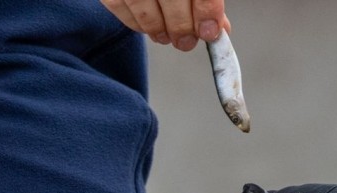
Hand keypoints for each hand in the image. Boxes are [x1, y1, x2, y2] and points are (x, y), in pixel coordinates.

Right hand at [100, 0, 231, 50]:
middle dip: (181, 26)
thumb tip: (215, 27)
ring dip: (158, 29)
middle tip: (186, 41)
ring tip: (167, 36)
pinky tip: (149, 25)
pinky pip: (121, 8)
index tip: (210, 32)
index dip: (206, 11)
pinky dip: (137, 24)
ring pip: (144, 7)